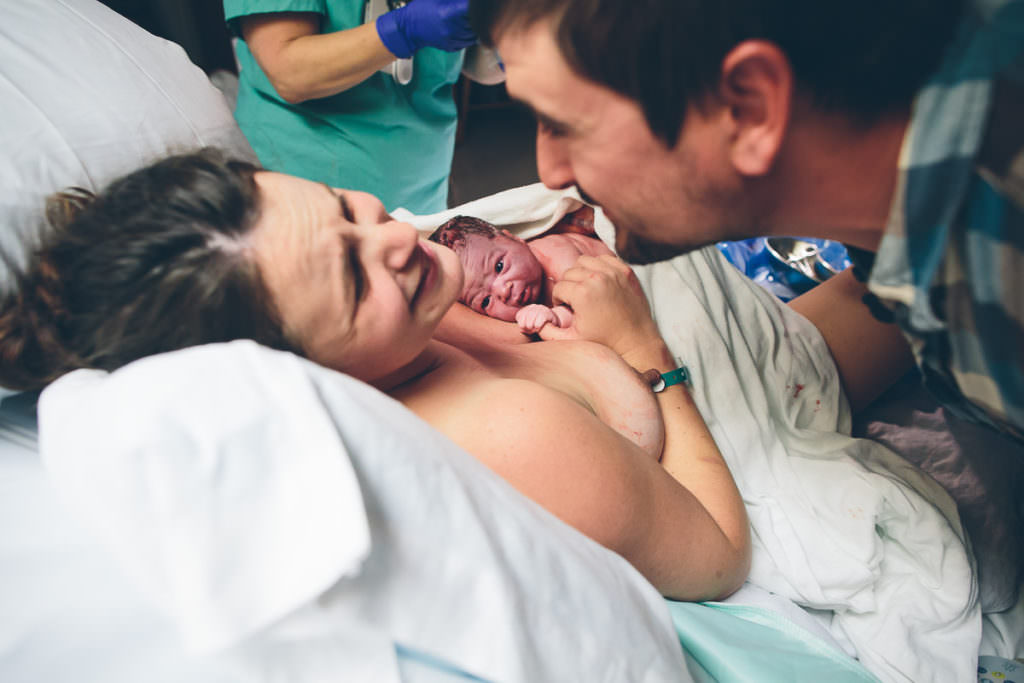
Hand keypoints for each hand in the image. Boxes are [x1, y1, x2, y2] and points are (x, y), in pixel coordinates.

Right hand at [376, 0, 475, 58]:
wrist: (408, 29)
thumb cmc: (422, 9)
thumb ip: (454, 0)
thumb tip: (470, 1)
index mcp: (447, 13)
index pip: (471, 9)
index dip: (476, 5)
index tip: (477, 3)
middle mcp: (451, 29)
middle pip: (475, 22)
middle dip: (477, 14)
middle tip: (476, 9)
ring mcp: (451, 40)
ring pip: (474, 33)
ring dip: (476, 25)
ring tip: (470, 17)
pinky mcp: (451, 47)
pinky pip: (468, 41)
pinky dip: (470, 34)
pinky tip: (465, 27)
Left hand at [515, 304, 572, 334]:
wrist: (556, 324)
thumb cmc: (542, 327)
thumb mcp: (531, 327)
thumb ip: (525, 328)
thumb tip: (521, 329)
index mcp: (528, 309)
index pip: (520, 315)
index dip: (521, 324)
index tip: (524, 329)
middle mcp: (534, 306)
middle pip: (525, 317)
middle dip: (526, 326)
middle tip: (531, 330)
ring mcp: (541, 308)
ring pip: (531, 318)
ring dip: (532, 326)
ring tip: (535, 329)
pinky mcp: (548, 313)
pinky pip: (539, 320)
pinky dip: (538, 325)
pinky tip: (539, 327)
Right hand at [538, 255, 662, 360]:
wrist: (637, 343)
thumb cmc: (604, 343)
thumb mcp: (570, 341)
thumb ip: (546, 330)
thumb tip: (531, 319)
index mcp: (583, 293)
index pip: (558, 287)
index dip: (559, 301)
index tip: (568, 311)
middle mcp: (598, 278)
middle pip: (569, 273)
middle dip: (568, 287)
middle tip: (576, 302)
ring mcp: (614, 272)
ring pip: (584, 261)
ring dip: (581, 274)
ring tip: (586, 290)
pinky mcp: (626, 271)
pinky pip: (604, 258)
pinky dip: (599, 267)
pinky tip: (599, 283)